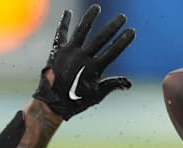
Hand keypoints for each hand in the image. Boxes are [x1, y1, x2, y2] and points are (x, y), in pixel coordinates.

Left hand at [33, 4, 134, 119]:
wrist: (51, 103)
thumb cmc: (76, 101)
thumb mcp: (96, 96)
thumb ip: (112, 85)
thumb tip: (129, 83)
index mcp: (93, 69)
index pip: (112, 51)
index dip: (123, 41)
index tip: (131, 31)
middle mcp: (82, 57)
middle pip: (101, 38)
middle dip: (113, 27)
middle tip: (122, 17)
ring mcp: (69, 52)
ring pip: (81, 30)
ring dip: (90, 18)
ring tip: (96, 7)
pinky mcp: (57, 51)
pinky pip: (61, 34)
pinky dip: (64, 23)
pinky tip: (67, 12)